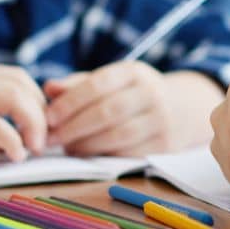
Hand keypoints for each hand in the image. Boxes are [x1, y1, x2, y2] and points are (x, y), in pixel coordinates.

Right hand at [0, 65, 47, 176]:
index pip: (20, 77)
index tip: (44, 129)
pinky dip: (12, 139)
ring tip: (34, 149)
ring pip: (13, 96)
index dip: (39, 102)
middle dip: (42, 114)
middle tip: (44, 142)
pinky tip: (16, 155)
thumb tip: (24, 143)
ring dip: (33, 124)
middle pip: (23, 84)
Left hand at [43, 64, 220, 155]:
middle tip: (50, 139)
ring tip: (66, 148)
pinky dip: (103, 156)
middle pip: (107, 112)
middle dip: (74, 127)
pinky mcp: (165, 145)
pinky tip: (88, 155)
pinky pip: (128, 154)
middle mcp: (152, 93)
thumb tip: (48, 89)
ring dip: (86, 145)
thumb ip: (78, 85)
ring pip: (118, 136)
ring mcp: (161, 120)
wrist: (181, 109)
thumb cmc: (132, 94)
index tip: (49, 117)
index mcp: (135, 72)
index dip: (70, 102)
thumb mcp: (111, 81)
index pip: (98, 84)